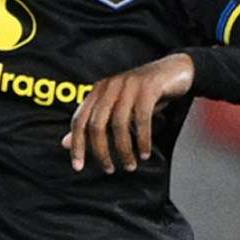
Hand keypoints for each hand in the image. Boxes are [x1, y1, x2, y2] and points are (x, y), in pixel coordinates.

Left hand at [64, 53, 194, 173]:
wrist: (175, 70)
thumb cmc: (143, 94)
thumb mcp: (117, 108)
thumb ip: (93, 124)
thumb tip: (65, 143)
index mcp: (98, 90)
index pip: (79, 120)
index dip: (77, 144)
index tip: (78, 166)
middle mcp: (110, 85)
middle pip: (96, 124)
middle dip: (101, 151)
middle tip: (109, 169)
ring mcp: (129, 85)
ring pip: (119, 124)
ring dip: (124, 149)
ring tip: (131, 165)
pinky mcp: (148, 87)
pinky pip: (142, 118)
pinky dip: (143, 140)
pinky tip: (145, 153)